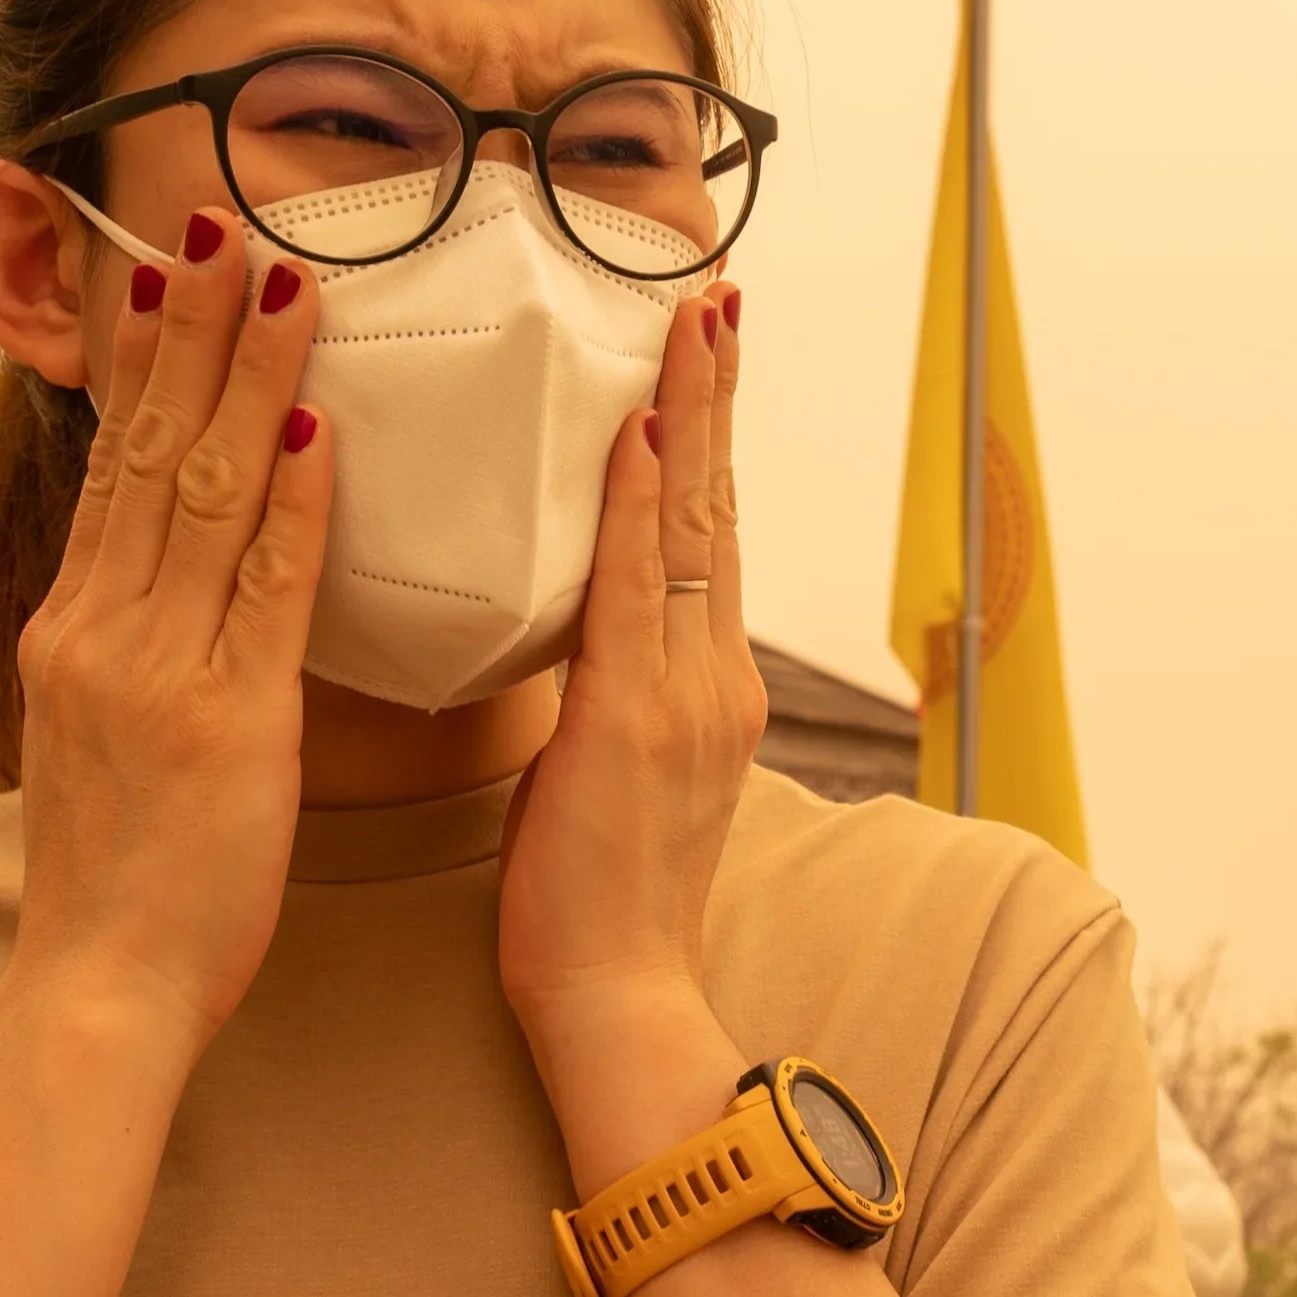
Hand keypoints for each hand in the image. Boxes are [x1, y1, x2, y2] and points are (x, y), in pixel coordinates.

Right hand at [2, 209, 333, 1057]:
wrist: (98, 986)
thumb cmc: (125, 879)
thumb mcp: (107, 737)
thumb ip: (135, 650)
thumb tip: (167, 585)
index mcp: (74, 629)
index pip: (118, 463)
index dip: (151, 360)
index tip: (176, 269)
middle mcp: (100, 627)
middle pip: (153, 447)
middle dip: (193, 327)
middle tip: (222, 217)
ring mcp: (152, 668)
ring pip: (208, 492)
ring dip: (252, 377)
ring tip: (286, 278)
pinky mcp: (218, 721)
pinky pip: (263, 591)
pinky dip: (294, 506)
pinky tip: (323, 433)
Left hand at [496, 285, 763, 1159]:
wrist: (618, 1000)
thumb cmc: (593, 909)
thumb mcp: (608, 782)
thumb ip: (608, 702)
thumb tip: (578, 649)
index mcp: (705, 692)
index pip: (706, 540)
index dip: (708, 442)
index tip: (703, 355)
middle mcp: (714, 679)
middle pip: (718, 509)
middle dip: (717, 397)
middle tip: (713, 296)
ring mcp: (688, 696)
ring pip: (692, 526)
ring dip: (690, 413)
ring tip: (690, 321)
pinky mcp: (640, 719)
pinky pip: (638, 586)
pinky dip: (640, 502)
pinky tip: (638, 430)